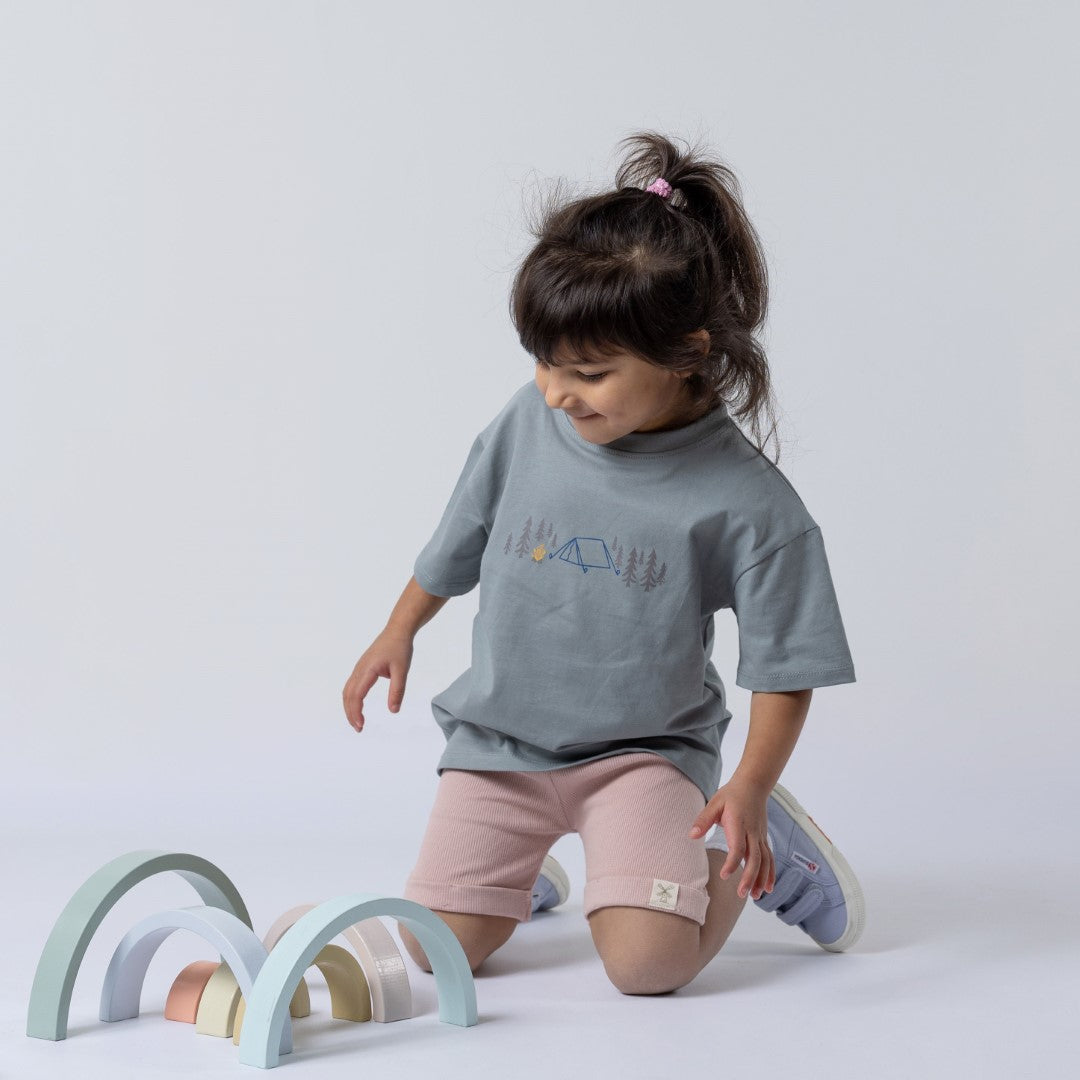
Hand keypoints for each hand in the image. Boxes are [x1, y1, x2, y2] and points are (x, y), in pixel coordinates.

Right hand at [341, 628, 414, 732]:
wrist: (397, 631)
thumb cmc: (400, 648)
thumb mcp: (402, 670)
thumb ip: (397, 690)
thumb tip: (393, 711)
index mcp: (367, 670)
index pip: (357, 695)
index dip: (356, 712)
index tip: (361, 726)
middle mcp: (359, 670)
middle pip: (348, 695)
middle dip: (350, 713)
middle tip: (359, 729)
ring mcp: (359, 668)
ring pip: (348, 691)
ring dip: (349, 707)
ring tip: (357, 721)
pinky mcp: (362, 668)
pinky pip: (351, 686)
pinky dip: (351, 699)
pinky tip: (358, 706)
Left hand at [688, 776, 774, 900]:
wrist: (753, 786)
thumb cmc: (731, 795)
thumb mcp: (714, 803)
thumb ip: (703, 820)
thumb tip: (692, 835)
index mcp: (738, 823)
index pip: (738, 847)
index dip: (732, 862)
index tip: (724, 875)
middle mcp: (752, 832)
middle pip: (754, 858)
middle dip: (749, 877)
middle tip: (741, 894)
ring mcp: (760, 836)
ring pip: (765, 860)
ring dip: (761, 879)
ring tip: (754, 896)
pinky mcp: (763, 839)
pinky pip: (770, 858)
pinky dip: (770, 873)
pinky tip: (768, 888)